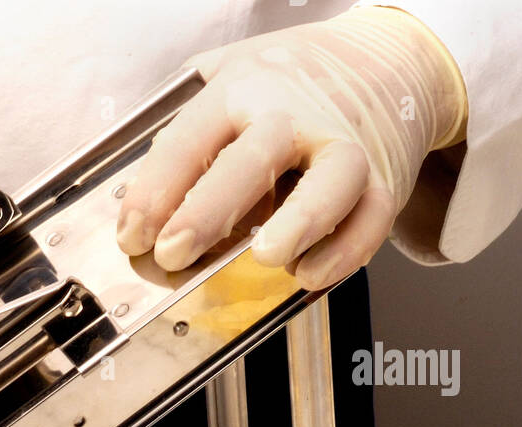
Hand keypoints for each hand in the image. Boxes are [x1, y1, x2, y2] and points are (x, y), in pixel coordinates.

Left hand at [116, 7, 466, 288]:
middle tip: (172, 254)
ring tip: (265, 257)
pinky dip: (346, 250)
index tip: (132, 237)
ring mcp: (345, 145)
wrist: (389, 57)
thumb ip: (186, 121)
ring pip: (331, 180)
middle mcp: (295, 115)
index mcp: (243, 89)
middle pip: (252, 159)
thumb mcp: (231, 72)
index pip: (189, 139)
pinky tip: (310, 273)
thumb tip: (136, 188)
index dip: (154, 192)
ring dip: (300, 220)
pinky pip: (372, 217)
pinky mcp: (384, 179)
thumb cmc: (293, 79)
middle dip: (207, 211)